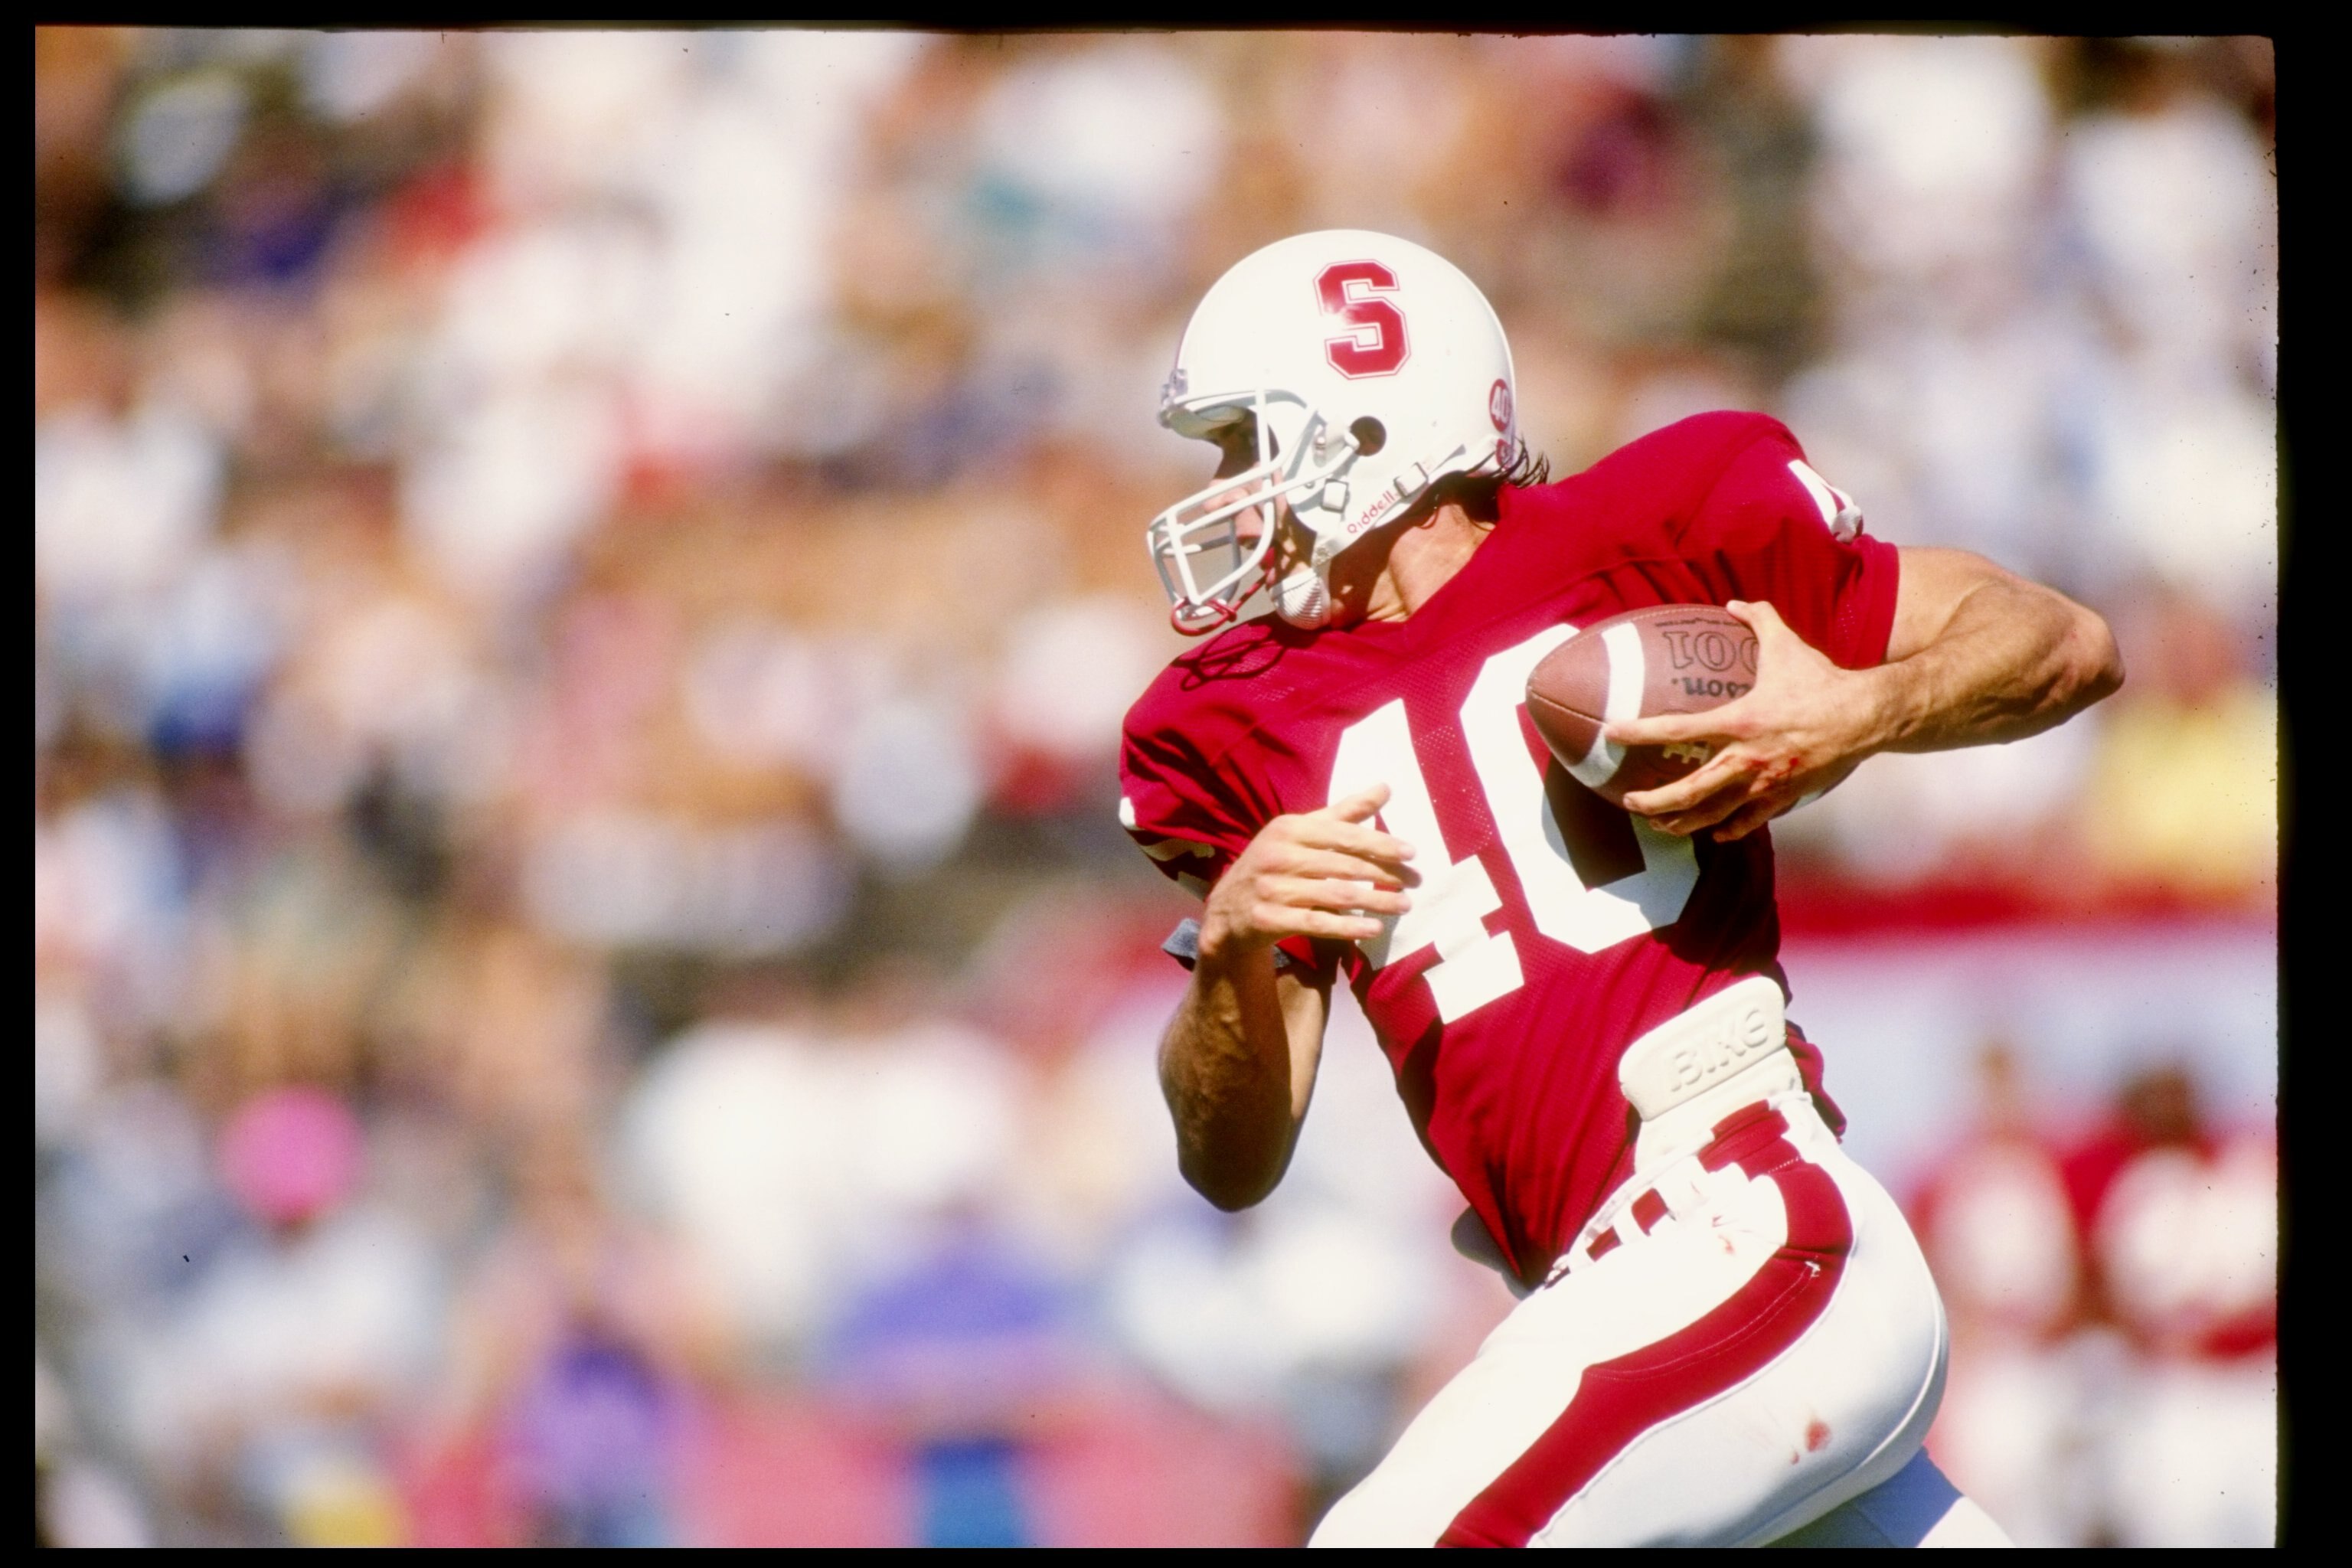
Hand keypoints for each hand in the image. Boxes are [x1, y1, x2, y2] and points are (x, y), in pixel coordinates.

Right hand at [1199, 785, 1417, 957]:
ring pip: (1335, 895)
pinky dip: (1348, 927)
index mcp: (1288, 829)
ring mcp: (1271, 889)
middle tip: (1415, 882)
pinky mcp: (1268, 919)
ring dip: (1375, 901)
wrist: (1227, 909)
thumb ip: (1344, 813)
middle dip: (1384, 874)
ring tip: (1404, 905)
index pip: (1343, 835)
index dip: (1379, 843)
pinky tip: (1374, 929)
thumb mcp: (1302, 832)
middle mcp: (1278, 855)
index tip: (1411, 853)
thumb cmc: (1275, 863)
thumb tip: (1386, 787)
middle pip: (1343, 865)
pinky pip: (1316, 923)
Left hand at [1611, 600, 1886, 840]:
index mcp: (1740, 720)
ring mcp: (1765, 781)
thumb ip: (1757, 620)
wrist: (1867, 716)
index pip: (1678, 729)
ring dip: (1683, 821)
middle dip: (1655, 801)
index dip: (1640, 732)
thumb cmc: (1823, 681)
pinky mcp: (1784, 795)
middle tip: (1631, 803)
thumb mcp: (1786, 645)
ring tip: (1660, 825)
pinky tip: (1715, 832)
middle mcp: (1747, 757)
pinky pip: (1750, 819)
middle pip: (1689, 789)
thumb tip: (1734, 602)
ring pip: (1714, 812)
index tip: (1613, 734)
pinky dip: (1729, 828)